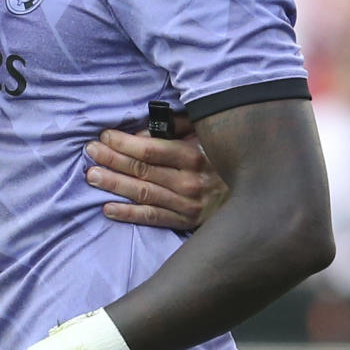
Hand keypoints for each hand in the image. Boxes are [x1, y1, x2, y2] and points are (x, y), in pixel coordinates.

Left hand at [85, 118, 227, 229]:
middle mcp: (189, 181)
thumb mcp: (210, 135)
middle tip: (90, 152)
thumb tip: (148, 128)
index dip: (123, 143)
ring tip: (92, 176)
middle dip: (112, 159)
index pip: (150, 149)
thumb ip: (181, 126)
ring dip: (114, 184)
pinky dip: (129, 214)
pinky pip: (153, 218)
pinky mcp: (188, 222)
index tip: (104, 136)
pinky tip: (108, 209)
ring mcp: (187, 204)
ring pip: (143, 193)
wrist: (260, 194)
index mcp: (194, 155)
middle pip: (141, 170)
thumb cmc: (227, 157)